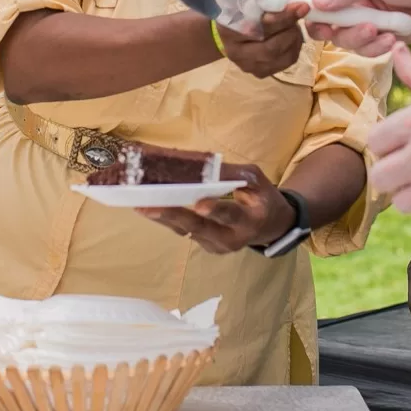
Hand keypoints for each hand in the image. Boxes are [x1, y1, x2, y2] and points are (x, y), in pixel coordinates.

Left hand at [141, 162, 293, 254]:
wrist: (270, 227)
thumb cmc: (263, 198)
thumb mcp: (256, 180)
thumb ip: (233, 173)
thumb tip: (203, 164)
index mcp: (250, 220)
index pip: (231, 215)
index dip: (216, 210)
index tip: (199, 204)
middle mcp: (232, 238)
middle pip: (200, 228)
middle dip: (173, 216)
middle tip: (149, 206)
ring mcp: (216, 246)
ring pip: (186, 231)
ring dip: (162, 218)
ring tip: (141, 205)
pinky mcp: (205, 246)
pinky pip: (183, 231)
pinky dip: (166, 219)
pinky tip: (148, 207)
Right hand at [214, 0, 305, 78]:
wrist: (231, 25)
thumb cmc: (243, 2)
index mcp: (228, 26)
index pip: (258, 26)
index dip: (282, 17)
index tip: (301, 6)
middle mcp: (234, 50)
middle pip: (269, 46)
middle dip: (291, 28)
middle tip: (302, 12)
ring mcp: (246, 64)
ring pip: (279, 56)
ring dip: (294, 38)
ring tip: (294, 23)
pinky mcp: (259, 72)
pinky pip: (285, 63)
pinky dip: (295, 48)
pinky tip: (291, 35)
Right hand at [300, 0, 410, 54]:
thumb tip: (315, 2)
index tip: (308, 9)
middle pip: (319, 15)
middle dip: (328, 26)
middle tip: (336, 30)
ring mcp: (361, 16)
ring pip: (340, 36)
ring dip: (357, 38)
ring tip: (379, 31)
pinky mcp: (376, 36)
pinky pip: (362, 49)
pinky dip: (375, 47)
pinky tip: (392, 38)